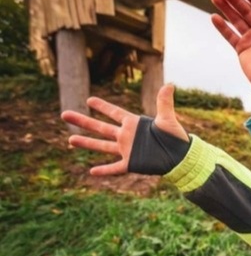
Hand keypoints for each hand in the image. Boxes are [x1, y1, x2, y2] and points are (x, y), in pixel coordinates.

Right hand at [62, 84, 187, 175]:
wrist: (181, 157)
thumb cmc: (176, 137)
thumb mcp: (168, 119)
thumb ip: (164, 103)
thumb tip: (169, 84)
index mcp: (134, 124)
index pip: (114, 113)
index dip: (103, 106)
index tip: (89, 100)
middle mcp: (127, 136)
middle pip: (100, 127)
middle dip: (83, 121)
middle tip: (65, 114)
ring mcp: (127, 150)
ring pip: (102, 146)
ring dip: (86, 143)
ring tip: (70, 140)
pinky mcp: (131, 164)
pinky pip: (114, 168)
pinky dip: (104, 170)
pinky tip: (91, 171)